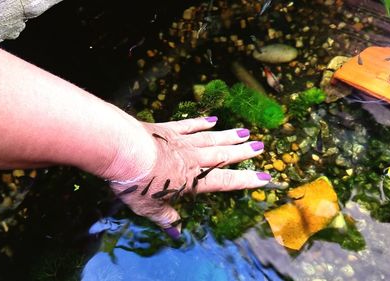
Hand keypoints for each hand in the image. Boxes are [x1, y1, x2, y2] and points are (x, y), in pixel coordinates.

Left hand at [107, 116, 269, 238]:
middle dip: (242, 152)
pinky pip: (188, 125)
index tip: (264, 177)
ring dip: (228, 136)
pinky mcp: (166, 130)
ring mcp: (180, 142)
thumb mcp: (151, 209)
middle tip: (260, 145)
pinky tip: (212, 119)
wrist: (124, 152)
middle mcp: (192, 160)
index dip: (245, 181)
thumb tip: (177, 233)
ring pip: (210, 139)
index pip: (224, 182)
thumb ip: (167, 218)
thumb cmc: (139, 184)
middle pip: (222, 155)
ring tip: (245, 131)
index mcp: (191, 181)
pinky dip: (201, 122)